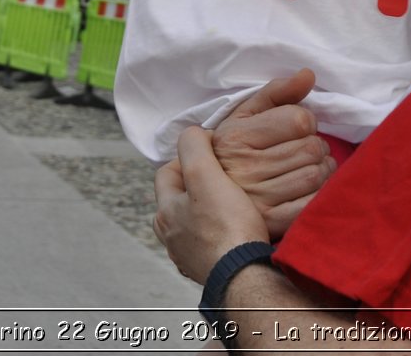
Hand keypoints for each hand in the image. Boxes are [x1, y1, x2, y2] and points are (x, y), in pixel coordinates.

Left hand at [154, 126, 268, 282]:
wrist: (245, 276)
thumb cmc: (225, 228)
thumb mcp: (206, 174)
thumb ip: (194, 147)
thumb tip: (193, 133)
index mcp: (166, 213)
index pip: (167, 172)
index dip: (187, 157)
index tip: (210, 153)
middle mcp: (172, 237)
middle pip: (179, 199)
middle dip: (198, 185)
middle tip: (222, 177)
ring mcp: (189, 256)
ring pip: (195, 222)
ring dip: (209, 210)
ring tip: (233, 202)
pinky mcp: (209, 269)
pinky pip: (211, 243)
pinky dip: (221, 233)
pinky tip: (237, 229)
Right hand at [212, 69, 335, 239]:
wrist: (212, 205)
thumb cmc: (234, 153)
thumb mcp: (243, 117)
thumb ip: (275, 93)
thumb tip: (308, 74)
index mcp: (235, 138)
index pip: (299, 120)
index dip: (305, 122)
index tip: (295, 129)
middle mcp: (244, 169)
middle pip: (312, 148)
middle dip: (314, 146)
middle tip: (303, 151)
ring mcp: (258, 199)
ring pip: (317, 174)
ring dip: (322, 169)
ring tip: (308, 167)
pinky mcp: (271, 223)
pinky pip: (314, 203)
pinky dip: (320, 194)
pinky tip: (310, 188)